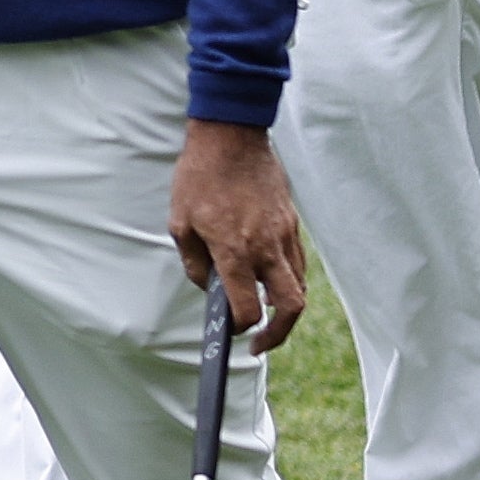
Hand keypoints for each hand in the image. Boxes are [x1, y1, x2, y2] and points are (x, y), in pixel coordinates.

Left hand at [171, 121, 310, 352]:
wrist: (231, 137)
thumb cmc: (199, 178)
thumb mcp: (180, 223)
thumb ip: (194, 262)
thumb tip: (207, 286)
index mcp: (235, 251)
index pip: (248, 309)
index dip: (241, 329)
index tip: (232, 332)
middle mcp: (265, 247)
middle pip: (292, 306)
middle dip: (279, 334)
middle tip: (261, 343)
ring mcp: (283, 234)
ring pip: (300, 285)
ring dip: (285, 306)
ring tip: (265, 312)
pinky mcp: (291, 222)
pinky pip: (297, 262)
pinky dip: (287, 278)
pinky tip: (268, 277)